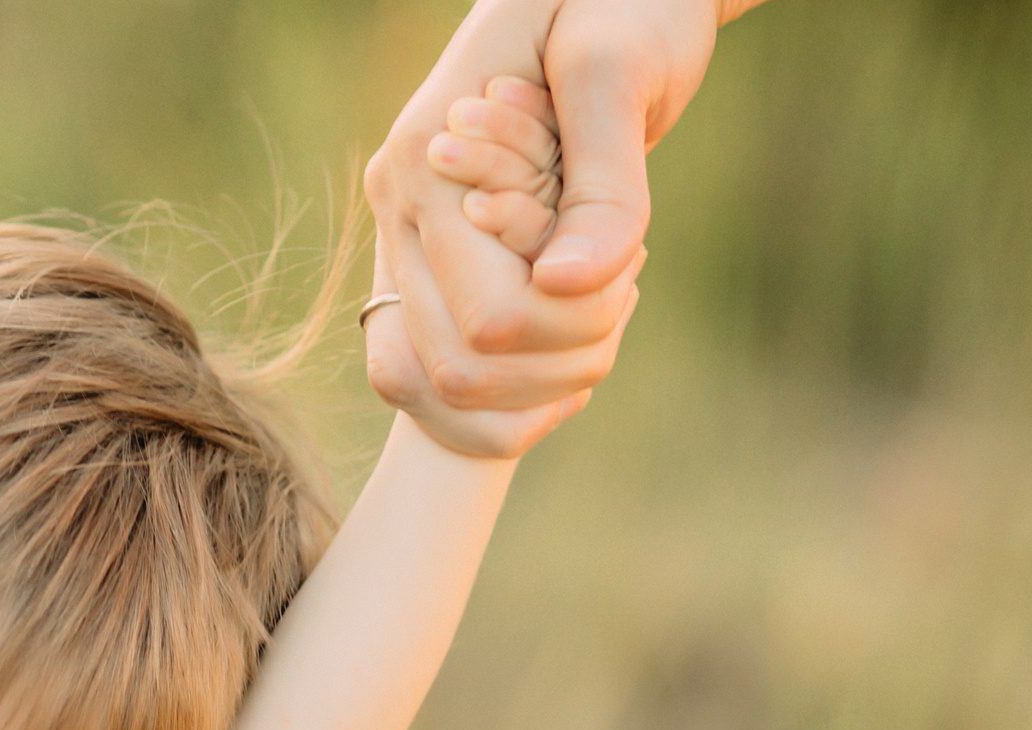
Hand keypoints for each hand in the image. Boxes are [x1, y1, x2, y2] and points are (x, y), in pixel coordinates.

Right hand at [365, 77, 638, 456]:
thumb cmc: (621, 2)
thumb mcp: (620, 71)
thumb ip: (603, 186)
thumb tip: (569, 286)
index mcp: (424, 164)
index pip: (491, 320)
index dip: (579, 320)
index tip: (633, 253)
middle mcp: (398, 212)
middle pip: (458, 372)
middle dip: (561, 361)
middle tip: (624, 287)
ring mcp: (410, 242)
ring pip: (449, 389)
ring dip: (546, 379)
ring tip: (607, 297)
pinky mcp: (437, 265)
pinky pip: (453, 376)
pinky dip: (526, 384)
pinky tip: (582, 331)